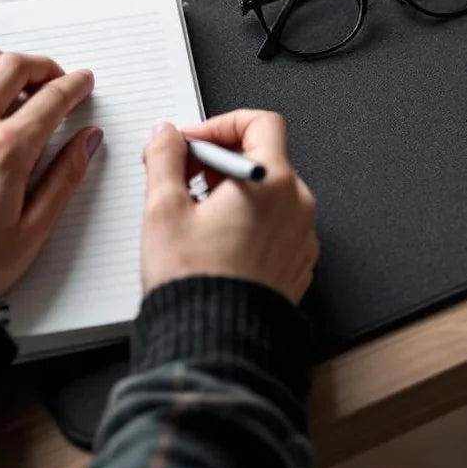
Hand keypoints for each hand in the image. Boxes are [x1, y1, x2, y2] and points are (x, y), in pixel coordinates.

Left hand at [0, 51, 100, 303]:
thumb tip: (89, 141)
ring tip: (7, 72)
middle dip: (40, 65)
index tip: (81, 83)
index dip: (74, 85)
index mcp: (6, 151)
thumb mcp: (34, 228)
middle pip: (11, 68)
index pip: (52, 98)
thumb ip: (66, 176)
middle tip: (52, 76)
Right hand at [141, 111, 318, 302]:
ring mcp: (302, 235)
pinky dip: (250, 220)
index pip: (260, 123)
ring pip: (270, 193)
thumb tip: (166, 136)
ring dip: (235, 191)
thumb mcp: (164, 209)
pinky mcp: (298, 262)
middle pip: (265, 157)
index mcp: (272, 182)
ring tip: (196, 214)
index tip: (193, 141)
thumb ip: (165, 159)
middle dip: (221, 160)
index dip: (221, 124)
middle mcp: (297, 204)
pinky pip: (277, 225)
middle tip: (184, 175)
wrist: (216, 344)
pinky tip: (217, 240)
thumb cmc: (195, 283)